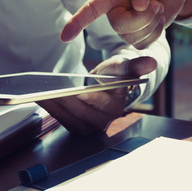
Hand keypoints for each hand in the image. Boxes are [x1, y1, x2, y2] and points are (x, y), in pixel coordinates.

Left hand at [38, 56, 156, 134]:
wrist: (107, 87)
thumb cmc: (115, 75)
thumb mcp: (123, 66)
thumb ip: (135, 65)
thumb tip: (151, 62)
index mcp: (116, 107)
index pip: (101, 102)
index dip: (88, 97)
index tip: (77, 90)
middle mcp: (103, 121)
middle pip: (80, 111)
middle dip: (64, 100)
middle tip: (50, 89)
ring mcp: (89, 127)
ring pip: (69, 118)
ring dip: (54, 105)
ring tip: (40, 92)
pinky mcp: (77, 127)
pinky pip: (61, 120)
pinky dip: (50, 109)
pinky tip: (40, 97)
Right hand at [60, 0, 191, 48]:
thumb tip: (137, 6)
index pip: (91, 8)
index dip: (78, 22)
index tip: (65, 36)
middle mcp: (114, 10)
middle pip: (119, 26)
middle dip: (142, 18)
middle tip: (156, 4)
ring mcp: (126, 24)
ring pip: (132, 37)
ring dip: (152, 23)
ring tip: (158, 6)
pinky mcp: (139, 34)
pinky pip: (144, 44)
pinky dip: (157, 31)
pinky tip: (159, 17)